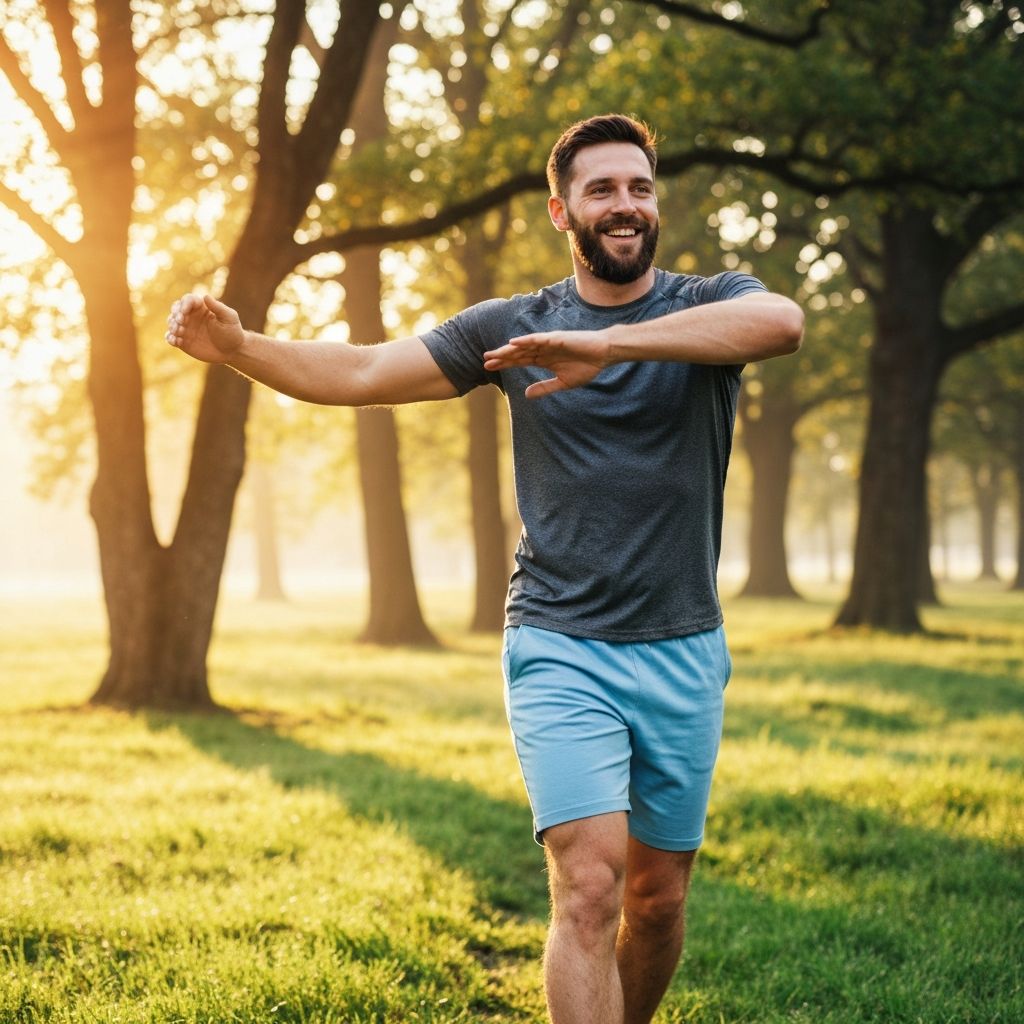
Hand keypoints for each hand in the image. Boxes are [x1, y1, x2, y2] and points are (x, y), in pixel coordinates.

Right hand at [166, 294, 244, 363]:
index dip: (184, 304)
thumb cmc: (232, 332)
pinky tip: (175, 341)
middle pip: (176, 309)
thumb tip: (206, 296)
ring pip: (171, 322)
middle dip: (175, 314)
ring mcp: (186, 328)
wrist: (232, 351)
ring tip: (179, 331)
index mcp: (201, 307)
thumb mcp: (229, 318)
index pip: (188, 300)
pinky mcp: (183, 341)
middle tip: (180, 322)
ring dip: (172, 325)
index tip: (184, 312)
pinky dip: (170, 338)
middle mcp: (191, 315)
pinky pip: (171, 337)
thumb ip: (218, 307)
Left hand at [483, 329, 612, 398]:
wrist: (603, 355)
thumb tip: (526, 395)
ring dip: (509, 349)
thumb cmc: (586, 366)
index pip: (520, 361)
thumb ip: (544, 387)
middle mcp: (543, 349)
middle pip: (518, 353)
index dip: (504, 364)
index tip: (488, 368)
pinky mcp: (557, 338)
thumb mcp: (562, 383)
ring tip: (494, 353)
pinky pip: (538, 339)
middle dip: (502, 357)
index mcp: (544, 359)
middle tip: (484, 360)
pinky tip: (513, 343)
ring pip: (524, 346)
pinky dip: (526, 341)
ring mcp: (549, 343)